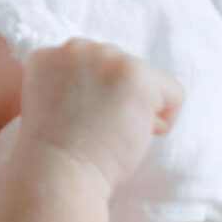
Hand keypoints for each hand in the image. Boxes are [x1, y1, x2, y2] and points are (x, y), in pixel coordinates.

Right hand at [20, 39, 181, 192]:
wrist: (58, 174)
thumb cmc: (55, 156)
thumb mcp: (50, 106)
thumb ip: (70, 85)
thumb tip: (109, 89)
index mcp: (49, 56)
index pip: (92, 68)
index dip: (92, 102)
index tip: (77, 125)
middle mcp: (76, 48)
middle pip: (121, 70)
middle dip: (116, 101)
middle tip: (95, 131)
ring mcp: (108, 58)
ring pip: (146, 82)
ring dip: (136, 111)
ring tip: (110, 134)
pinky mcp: (138, 74)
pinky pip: (173, 95)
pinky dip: (161, 123)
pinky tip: (132, 136)